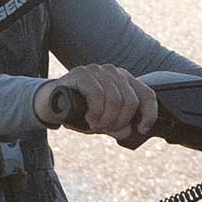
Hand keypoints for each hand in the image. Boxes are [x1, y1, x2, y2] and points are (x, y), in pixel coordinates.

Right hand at [37, 64, 157, 143]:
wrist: (51, 104)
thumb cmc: (80, 112)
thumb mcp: (103, 122)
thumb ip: (117, 126)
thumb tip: (128, 131)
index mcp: (124, 81)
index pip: (147, 94)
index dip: (149, 113)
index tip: (141, 129)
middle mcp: (114, 72)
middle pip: (130, 101)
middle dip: (119, 121)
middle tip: (105, 129)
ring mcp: (98, 71)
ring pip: (115, 100)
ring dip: (105, 119)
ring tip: (94, 125)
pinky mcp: (83, 73)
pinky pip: (97, 95)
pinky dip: (95, 111)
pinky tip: (88, 118)